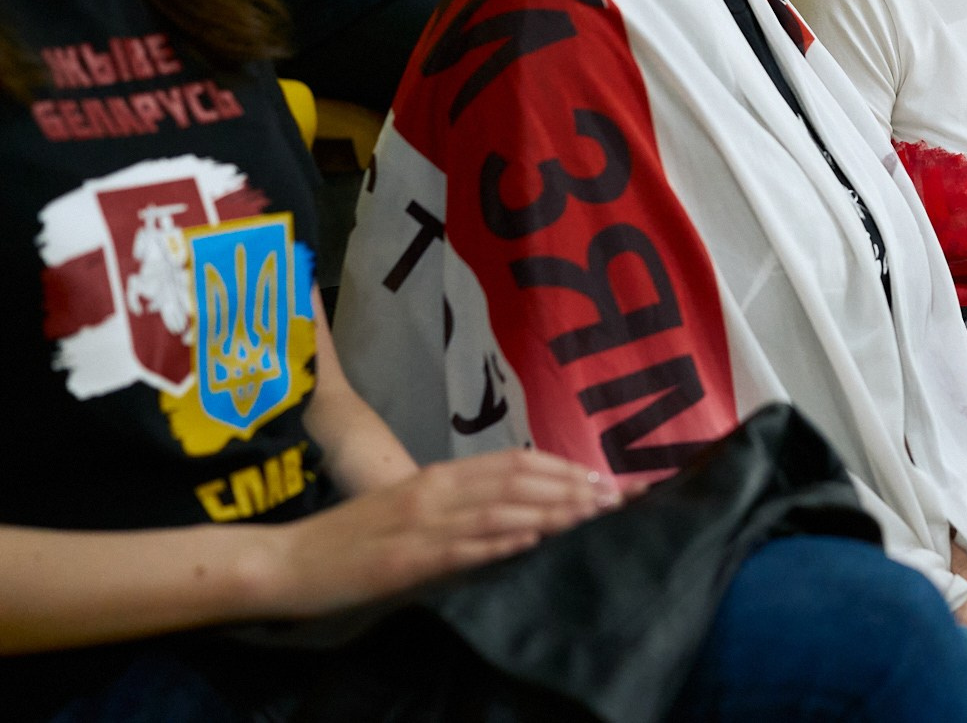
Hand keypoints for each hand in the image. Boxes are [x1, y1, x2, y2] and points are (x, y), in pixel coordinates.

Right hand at [264, 449, 614, 617]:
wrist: (288, 561)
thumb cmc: (352, 539)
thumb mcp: (409, 510)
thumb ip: (458, 508)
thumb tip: (515, 515)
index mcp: (438, 476)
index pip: (515, 463)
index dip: (563, 468)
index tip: (605, 478)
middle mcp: (436, 491)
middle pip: (518, 480)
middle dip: (574, 486)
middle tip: (620, 495)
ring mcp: (422, 524)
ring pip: (501, 509)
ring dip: (553, 510)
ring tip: (595, 514)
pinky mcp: (406, 560)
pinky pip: (463, 547)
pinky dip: (502, 541)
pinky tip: (534, 540)